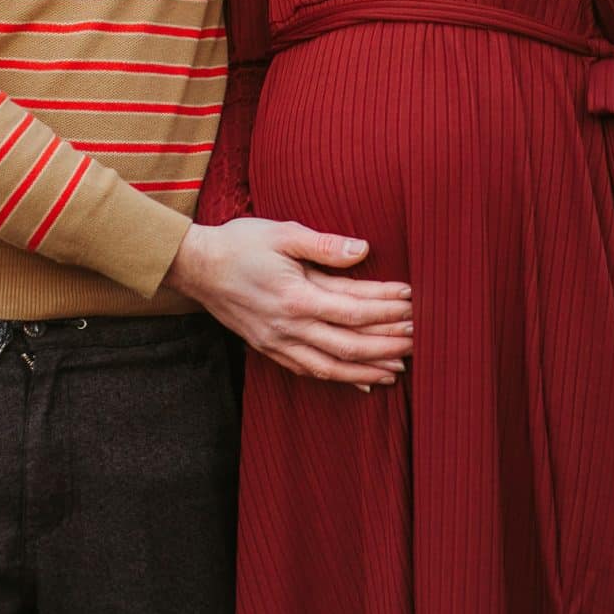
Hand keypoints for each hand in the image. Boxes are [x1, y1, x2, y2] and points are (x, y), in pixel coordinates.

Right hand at [166, 218, 412, 386]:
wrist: (196, 267)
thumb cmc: (240, 244)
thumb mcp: (282, 232)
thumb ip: (324, 245)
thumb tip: (364, 251)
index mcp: (295, 297)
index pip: (352, 308)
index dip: (385, 306)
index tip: (411, 300)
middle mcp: (288, 327)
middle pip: (349, 344)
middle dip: (386, 342)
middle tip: (417, 338)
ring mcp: (278, 343)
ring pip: (331, 366)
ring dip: (367, 368)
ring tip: (398, 368)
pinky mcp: (269, 349)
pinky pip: (309, 372)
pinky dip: (339, 378)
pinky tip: (361, 381)